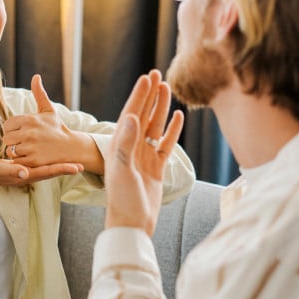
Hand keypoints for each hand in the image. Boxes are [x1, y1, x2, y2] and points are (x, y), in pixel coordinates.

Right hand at [0, 153, 83, 196]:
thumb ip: (10, 171)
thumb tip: (25, 173)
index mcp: (23, 175)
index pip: (48, 172)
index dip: (63, 169)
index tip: (78, 167)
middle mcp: (25, 174)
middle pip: (50, 170)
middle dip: (65, 167)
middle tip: (82, 163)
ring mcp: (21, 171)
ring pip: (44, 166)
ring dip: (57, 164)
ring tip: (70, 159)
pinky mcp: (16, 166)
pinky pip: (34, 163)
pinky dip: (44, 159)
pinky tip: (48, 154)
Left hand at [3, 75, 102, 173]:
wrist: (71, 147)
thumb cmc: (57, 128)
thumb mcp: (48, 110)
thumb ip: (39, 93)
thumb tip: (36, 76)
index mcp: (30, 119)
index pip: (7, 125)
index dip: (13, 129)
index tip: (21, 132)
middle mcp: (29, 133)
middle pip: (6, 138)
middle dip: (13, 141)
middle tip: (24, 142)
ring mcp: (31, 147)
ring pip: (10, 150)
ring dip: (16, 152)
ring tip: (27, 149)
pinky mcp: (33, 161)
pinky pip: (17, 161)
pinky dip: (21, 161)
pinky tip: (30, 157)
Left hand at [105, 70, 183, 236]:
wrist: (132, 224)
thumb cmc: (123, 200)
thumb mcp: (122, 170)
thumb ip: (126, 145)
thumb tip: (132, 117)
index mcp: (119, 146)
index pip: (130, 113)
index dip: (139, 95)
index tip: (147, 77)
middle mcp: (131, 148)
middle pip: (143, 115)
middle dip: (150, 95)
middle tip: (156, 73)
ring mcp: (144, 157)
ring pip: (155, 126)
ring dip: (161, 108)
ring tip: (167, 88)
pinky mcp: (156, 167)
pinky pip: (165, 144)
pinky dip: (172, 130)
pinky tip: (178, 117)